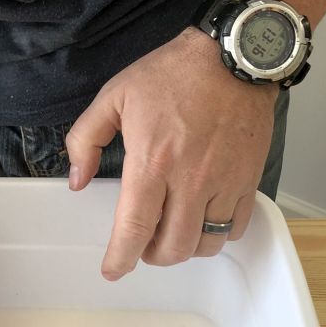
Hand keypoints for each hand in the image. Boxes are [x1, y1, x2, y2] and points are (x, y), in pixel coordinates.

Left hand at [65, 27, 277, 277]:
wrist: (235, 56)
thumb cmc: (174, 73)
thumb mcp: (115, 96)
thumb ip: (85, 140)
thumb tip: (77, 180)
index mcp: (152, 161)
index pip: (135, 228)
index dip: (120, 258)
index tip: (113, 270)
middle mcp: (190, 179)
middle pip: (172, 248)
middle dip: (152, 256)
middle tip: (142, 243)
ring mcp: (224, 182)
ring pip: (205, 245)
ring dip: (184, 248)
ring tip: (172, 231)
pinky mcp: (249, 180)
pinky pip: (235, 228)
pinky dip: (217, 234)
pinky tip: (203, 218)